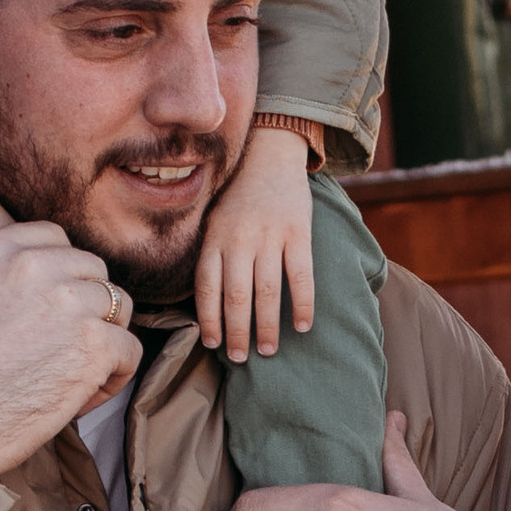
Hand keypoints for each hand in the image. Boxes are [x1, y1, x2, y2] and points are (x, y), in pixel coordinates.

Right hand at [0, 222, 139, 477]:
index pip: (55, 239)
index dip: (62, 274)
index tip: (51, 307)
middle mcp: (34, 265)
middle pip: (92, 270)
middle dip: (87, 306)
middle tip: (65, 345)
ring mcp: (69, 302)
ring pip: (117, 306)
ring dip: (105, 337)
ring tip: (77, 372)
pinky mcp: (95, 343)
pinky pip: (130, 349)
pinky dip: (115, 375)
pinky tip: (85, 395)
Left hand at [197, 124, 314, 362]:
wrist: (269, 152)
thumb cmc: (239, 194)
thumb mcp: (213, 218)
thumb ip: (211, 253)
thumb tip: (208, 302)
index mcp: (214, 238)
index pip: (207, 287)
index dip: (209, 319)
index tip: (213, 344)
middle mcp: (239, 239)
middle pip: (236, 296)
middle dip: (237, 332)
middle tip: (242, 358)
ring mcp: (269, 236)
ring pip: (266, 291)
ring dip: (267, 325)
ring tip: (268, 350)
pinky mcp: (298, 232)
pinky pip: (300, 275)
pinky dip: (302, 304)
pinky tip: (303, 326)